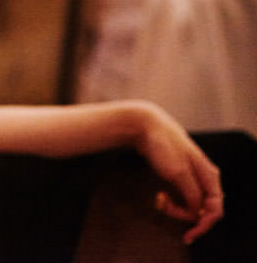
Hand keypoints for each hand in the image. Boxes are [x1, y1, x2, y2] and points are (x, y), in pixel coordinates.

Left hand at [133, 102, 222, 243]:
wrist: (144, 125)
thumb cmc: (162, 145)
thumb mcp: (177, 172)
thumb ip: (191, 193)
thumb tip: (198, 211)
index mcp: (209, 176)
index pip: (215, 209)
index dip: (203, 225)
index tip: (188, 234)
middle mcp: (205, 177)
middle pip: (204, 208)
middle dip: (187, 216)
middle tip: (164, 209)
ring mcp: (192, 176)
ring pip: (191, 203)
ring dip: (177, 209)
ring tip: (159, 201)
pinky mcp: (179, 174)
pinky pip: (182, 196)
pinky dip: (172, 201)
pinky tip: (160, 197)